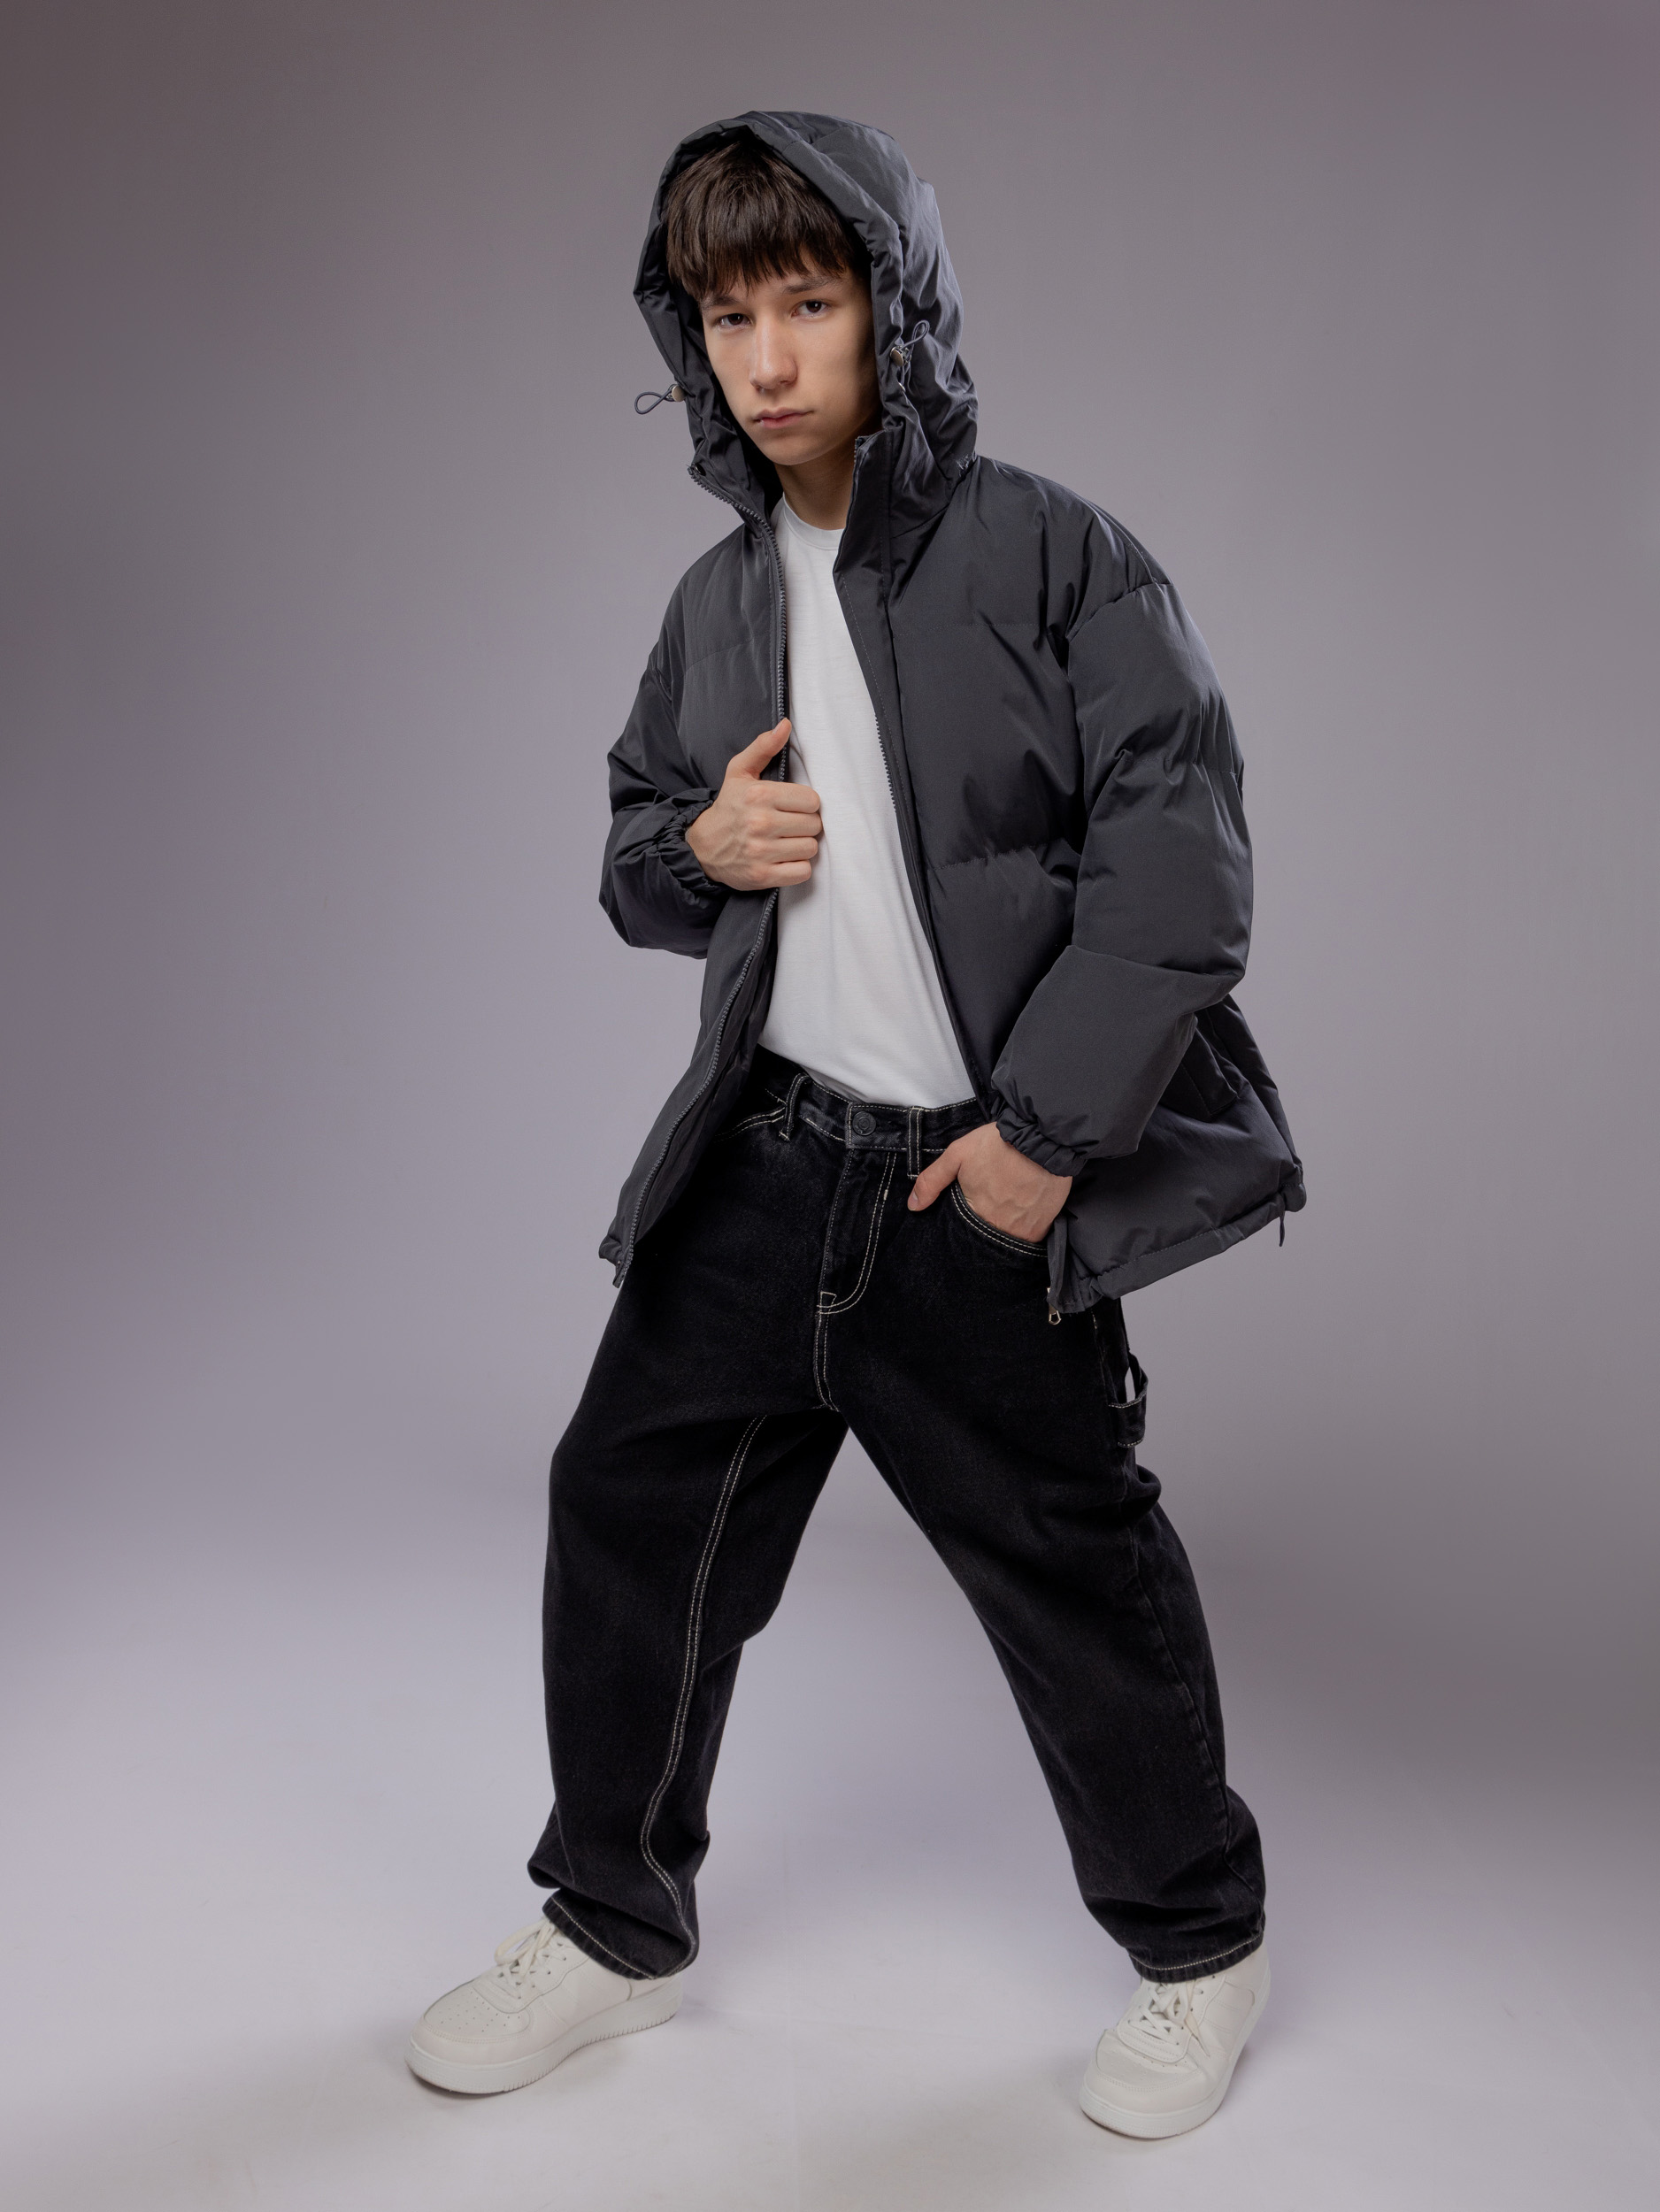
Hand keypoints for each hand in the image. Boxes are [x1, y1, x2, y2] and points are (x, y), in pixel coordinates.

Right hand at [684, 719, 822, 890]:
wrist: (701, 848)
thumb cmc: (728, 807)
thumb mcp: (739, 773)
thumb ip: (763, 747)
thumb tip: (786, 725)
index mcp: (759, 795)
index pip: (812, 800)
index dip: (805, 804)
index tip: (792, 807)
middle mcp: (761, 823)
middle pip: (814, 825)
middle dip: (804, 825)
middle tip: (788, 825)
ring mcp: (761, 852)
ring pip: (810, 848)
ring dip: (801, 846)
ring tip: (784, 841)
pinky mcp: (763, 876)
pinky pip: (803, 871)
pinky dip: (797, 867)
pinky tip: (783, 858)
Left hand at [907, 1123, 1071, 1243]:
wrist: (1044, 1137)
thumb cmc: (999, 1144)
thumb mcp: (957, 1154)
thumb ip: (932, 1181)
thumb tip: (913, 1206)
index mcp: (975, 1214)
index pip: (962, 1233)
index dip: (963, 1223)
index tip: (969, 1210)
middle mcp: (999, 1229)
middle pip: (986, 1238)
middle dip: (984, 1227)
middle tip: (990, 1206)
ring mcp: (1025, 1231)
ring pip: (1008, 1239)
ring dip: (1005, 1229)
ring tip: (1006, 1208)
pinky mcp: (1045, 1226)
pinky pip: (1030, 1237)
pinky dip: (1025, 1228)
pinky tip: (1023, 1210)